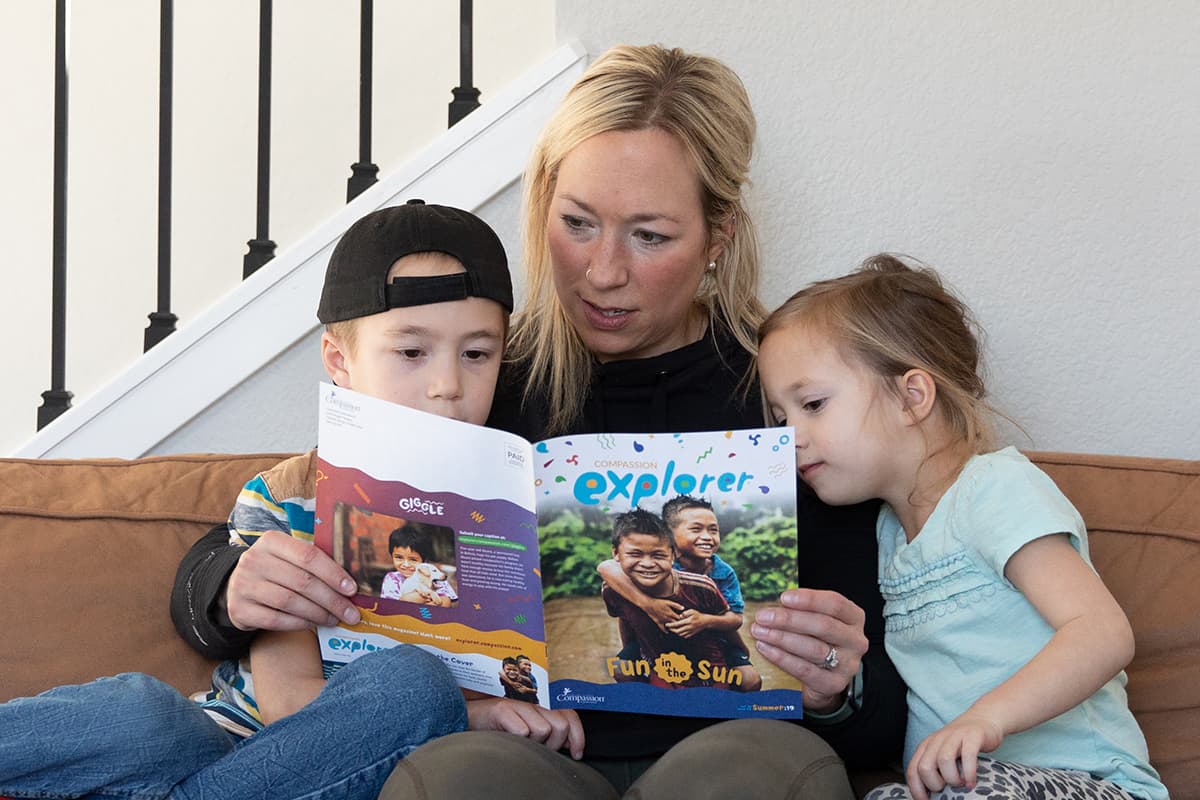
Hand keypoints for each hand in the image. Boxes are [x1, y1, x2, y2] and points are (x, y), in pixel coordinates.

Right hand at [226, 530, 359, 630]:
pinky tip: (313, 624)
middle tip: (350, 613)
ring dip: (318, 613)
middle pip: (302, 581)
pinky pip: (276, 619)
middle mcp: (254, 560)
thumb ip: (314, 562)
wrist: (236, 585)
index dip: (333, 573)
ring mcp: (243, 585)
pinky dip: (299, 623)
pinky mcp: (239, 609)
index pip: (308, 555)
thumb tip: (350, 583)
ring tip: (334, 619)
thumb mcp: (288, 556)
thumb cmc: (275, 570)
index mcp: (271, 541)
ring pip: (290, 602)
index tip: (352, 589)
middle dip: (331, 599)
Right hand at [466, 697, 583, 758]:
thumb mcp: (529, 730)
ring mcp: (517, 704)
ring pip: (543, 730)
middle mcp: (532, 702)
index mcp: (541, 706)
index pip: (570, 715)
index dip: (577, 735)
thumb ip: (549, 732)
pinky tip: (509, 739)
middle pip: (560, 725)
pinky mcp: (502, 709)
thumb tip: (571, 746)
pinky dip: (518, 741)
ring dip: (534, 744)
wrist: (468, 720)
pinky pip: (523, 732)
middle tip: (539, 749)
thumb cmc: (500, 729)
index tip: (577, 753)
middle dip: (554, 745)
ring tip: (521, 743)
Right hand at [638, 596, 685, 631]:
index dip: (683, 620)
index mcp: (671, 613)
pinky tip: (667, 632)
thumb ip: (676, 605)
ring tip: (677, 630)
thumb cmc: (659, 602)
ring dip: (673, 628)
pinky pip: (662, 628)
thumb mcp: (668, 602)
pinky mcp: (658, 622)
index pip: (679, 619)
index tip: (686, 621)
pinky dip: (665, 630)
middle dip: (679, 625)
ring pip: (670, 627)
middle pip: (675, 624)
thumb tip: (683, 608)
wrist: (649, 605)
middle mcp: (667, 618)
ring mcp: (663, 621)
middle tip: (683, 627)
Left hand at [664, 609, 704, 637]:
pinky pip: (684, 636)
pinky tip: (679, 631)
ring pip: (680, 634)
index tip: (666, 624)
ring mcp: (690, 631)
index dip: (671, 625)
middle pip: (678, 631)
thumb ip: (685, 613)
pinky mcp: (692, 634)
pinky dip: (680, 634)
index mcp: (688, 621)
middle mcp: (689, 627)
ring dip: (675, 632)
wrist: (705, 622)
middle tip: (668, 627)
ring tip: (673, 629)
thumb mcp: (692, 611)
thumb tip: (680, 616)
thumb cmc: (698, 615)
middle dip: (672, 630)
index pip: (677, 624)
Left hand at [750, 588, 867, 712]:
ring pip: (813, 648)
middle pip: (823, 626)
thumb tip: (772, 605)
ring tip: (760, 632)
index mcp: (853, 618)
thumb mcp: (816, 621)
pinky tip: (766, 649)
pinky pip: (804, 670)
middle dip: (789, 620)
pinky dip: (782, 658)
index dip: (809, 599)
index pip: (835, 604)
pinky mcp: (834, 684)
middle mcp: (855, 640)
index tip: (784, 597)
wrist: (825, 678)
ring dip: (782, 638)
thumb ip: (801, 611)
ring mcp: (847, 664)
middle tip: (763, 617)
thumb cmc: (819, 641)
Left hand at [906, 715, 1003, 799]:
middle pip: (925, 767)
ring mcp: (954, 736)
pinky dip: (969, 773)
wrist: (983, 718)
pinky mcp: (972, 736)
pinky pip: (968, 756)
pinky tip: (971, 782)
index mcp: (926, 747)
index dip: (917, 790)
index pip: (912, 771)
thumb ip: (934, 769)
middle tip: (948, 788)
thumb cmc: (963, 744)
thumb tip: (929, 795)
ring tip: (961, 784)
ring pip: (943, 761)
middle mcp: (937, 740)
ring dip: (952, 779)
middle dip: (935, 784)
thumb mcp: (943, 754)